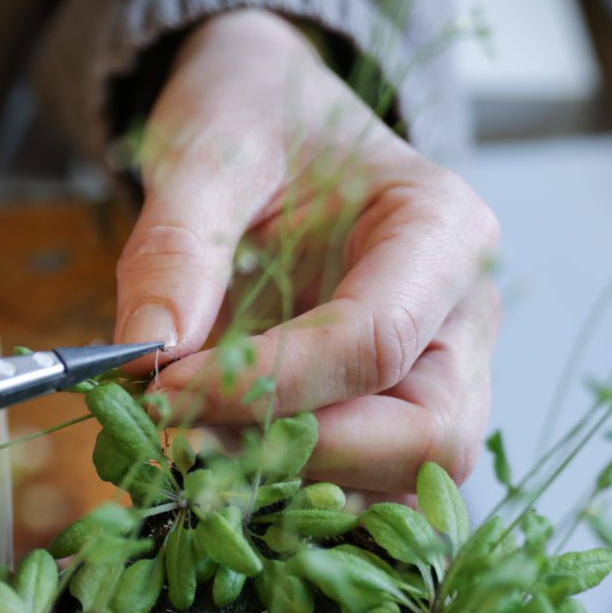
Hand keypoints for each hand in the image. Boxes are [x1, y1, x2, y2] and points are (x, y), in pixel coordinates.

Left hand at [113, 10, 499, 493]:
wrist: (271, 117)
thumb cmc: (253, 117)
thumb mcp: (204, 151)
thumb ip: (176, 247)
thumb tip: (147, 353)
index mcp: (442, 228)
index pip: (375, 342)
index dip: (267, 386)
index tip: (164, 389)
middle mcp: (463, 314)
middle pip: (427, 435)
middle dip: (302, 454)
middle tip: (188, 433)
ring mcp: (444, 374)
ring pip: (408, 482)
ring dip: (299, 488)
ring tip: (196, 447)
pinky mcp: (400, 416)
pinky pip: (372, 488)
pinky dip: (296, 495)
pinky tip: (221, 460)